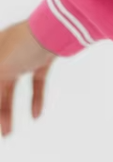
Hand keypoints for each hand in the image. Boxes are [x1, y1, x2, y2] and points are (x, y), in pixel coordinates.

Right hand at [0, 21, 58, 136]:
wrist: (58, 28)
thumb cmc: (23, 44)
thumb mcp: (0, 67)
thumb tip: (0, 100)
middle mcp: (3, 53)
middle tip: (0, 132)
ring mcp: (23, 56)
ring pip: (12, 89)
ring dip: (9, 111)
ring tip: (8, 133)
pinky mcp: (42, 59)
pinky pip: (36, 82)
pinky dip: (35, 99)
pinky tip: (35, 116)